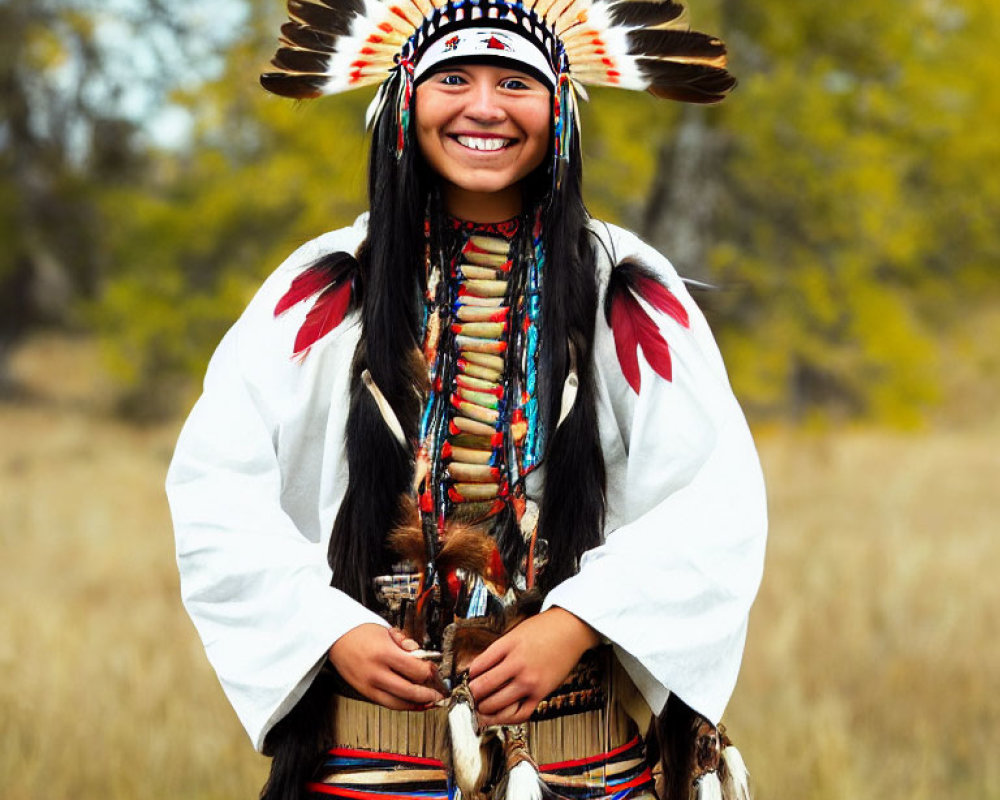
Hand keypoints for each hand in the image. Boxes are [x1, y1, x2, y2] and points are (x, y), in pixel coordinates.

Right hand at [328, 623, 444, 709]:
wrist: (335, 637)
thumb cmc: (360, 632)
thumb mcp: (387, 631)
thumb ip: (406, 644)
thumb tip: (422, 656)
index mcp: (385, 653)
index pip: (416, 670)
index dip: (430, 673)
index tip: (436, 671)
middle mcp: (377, 672)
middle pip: (410, 691)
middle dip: (428, 694)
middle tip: (439, 693)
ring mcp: (369, 685)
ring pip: (399, 703)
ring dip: (417, 705)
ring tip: (429, 702)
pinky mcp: (364, 692)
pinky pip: (387, 704)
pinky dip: (402, 705)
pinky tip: (411, 703)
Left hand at [467, 607, 599, 726]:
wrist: (571, 630)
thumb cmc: (545, 629)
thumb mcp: (515, 633)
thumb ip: (498, 651)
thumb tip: (479, 670)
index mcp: (507, 646)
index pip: (477, 667)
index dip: (469, 677)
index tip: (469, 680)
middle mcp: (517, 664)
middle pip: (482, 687)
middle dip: (472, 694)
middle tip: (471, 696)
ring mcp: (529, 681)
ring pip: (496, 704)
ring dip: (484, 708)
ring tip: (481, 707)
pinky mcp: (541, 693)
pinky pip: (518, 714)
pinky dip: (505, 718)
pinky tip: (499, 716)